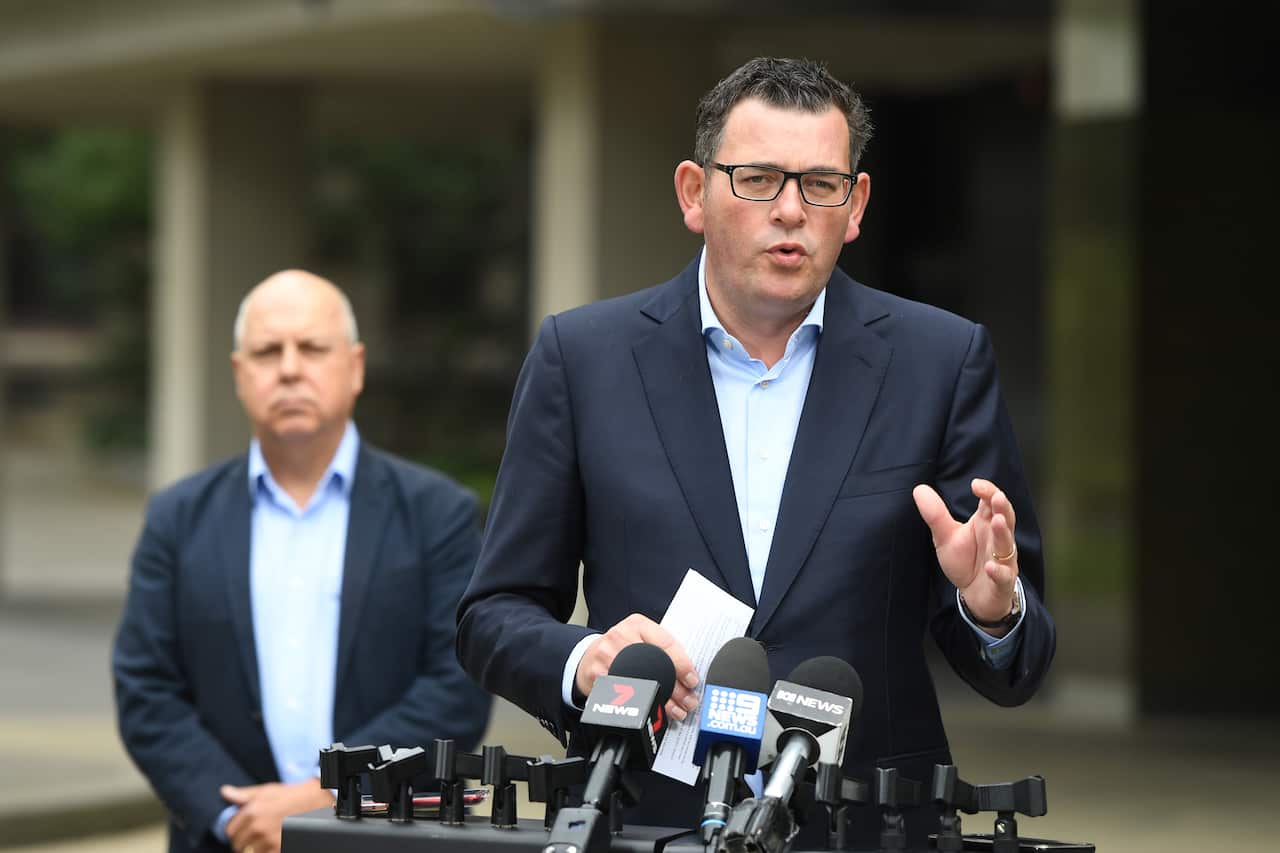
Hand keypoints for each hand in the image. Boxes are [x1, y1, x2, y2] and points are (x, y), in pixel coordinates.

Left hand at [221, 778, 334, 852]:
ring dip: (253, 850)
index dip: (236, 830)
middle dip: (244, 841)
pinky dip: (264, 852)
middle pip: (238, 844)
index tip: (244, 829)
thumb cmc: (294, 796)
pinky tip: (271, 845)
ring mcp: (268, 841)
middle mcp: (258, 827)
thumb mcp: (269, 790)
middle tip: (256, 836)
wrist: (319, 804)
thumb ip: (245, 795)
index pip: (230, 830)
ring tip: (264, 841)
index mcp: (252, 811)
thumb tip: (225, 792)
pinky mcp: (278, 850)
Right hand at [575, 613, 699, 720]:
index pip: (667, 643)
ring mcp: (607, 655)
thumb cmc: (621, 649)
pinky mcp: (598, 675)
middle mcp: (620, 636)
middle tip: (689, 700)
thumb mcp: (640, 637)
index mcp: (637, 624)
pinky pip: (626, 695)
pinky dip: (644, 706)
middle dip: (677, 688)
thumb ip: (661, 648)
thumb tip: (689, 673)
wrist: (588, 657)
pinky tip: (654, 710)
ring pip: (643, 684)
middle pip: (656, 666)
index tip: (692, 680)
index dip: (683, 665)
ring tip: (676, 709)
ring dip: (663, 701)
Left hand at [912, 478, 1018, 631]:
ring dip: (1003, 534)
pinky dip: (998, 572)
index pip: (991, 502)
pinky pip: (1003, 576)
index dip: (988, 492)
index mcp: (985, 524)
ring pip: (1007, 545)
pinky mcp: (1002, 582)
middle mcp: (997, 539)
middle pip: (1005, 519)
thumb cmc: (965, 561)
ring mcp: (1002, 560)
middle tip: (996, 497)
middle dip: (1002, 508)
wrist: (973, 595)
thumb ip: (936, 515)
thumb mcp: (946, 537)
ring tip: (997, 521)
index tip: (976, 484)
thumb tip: (919, 489)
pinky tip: (990, 567)